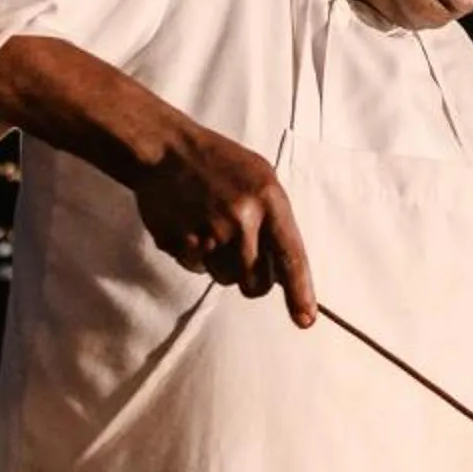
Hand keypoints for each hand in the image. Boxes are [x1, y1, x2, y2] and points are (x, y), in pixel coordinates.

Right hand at [131, 122, 316, 325]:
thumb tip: (286, 270)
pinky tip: (193, 226)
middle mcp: (241, 222)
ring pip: (226, 279)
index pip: (291, 258)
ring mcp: (208, 235)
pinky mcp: (179, 243)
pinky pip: (197, 269)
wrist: (167, 151)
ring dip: (224, 265)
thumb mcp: (262, 179)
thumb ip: (276, 221)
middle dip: (255, 280)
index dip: (300, 294)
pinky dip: (197, 256)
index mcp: (268, 202)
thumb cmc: (221, 164)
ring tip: (214, 228)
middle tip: (245, 255)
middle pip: (257, 283)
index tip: (305, 320)